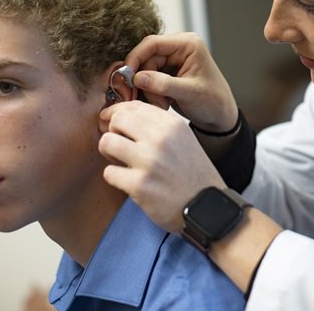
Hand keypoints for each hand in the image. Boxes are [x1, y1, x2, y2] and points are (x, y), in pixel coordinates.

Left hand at [98, 100, 225, 231]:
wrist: (207, 207)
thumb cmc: (192, 175)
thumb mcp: (183, 140)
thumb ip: (156, 126)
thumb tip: (120, 117)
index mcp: (172, 124)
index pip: (134, 106)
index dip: (117, 113)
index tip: (113, 123)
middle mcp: (161, 138)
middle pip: (117, 120)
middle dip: (112, 131)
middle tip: (119, 145)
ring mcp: (149, 161)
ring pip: (107, 142)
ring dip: (109, 153)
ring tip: (121, 162)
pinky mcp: (139, 185)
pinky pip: (108, 172)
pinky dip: (115, 178)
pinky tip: (129, 182)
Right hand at [126, 33, 237, 132]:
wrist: (220, 116)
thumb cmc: (213, 101)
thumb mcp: (189, 93)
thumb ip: (163, 84)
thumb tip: (137, 77)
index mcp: (188, 44)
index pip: (152, 43)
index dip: (136, 58)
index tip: (126, 76)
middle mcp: (179, 48)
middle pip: (146, 58)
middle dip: (144, 81)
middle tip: (151, 101)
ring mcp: (172, 60)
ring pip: (145, 71)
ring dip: (149, 90)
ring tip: (163, 105)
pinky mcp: (167, 72)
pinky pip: (148, 79)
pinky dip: (151, 93)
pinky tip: (164, 103)